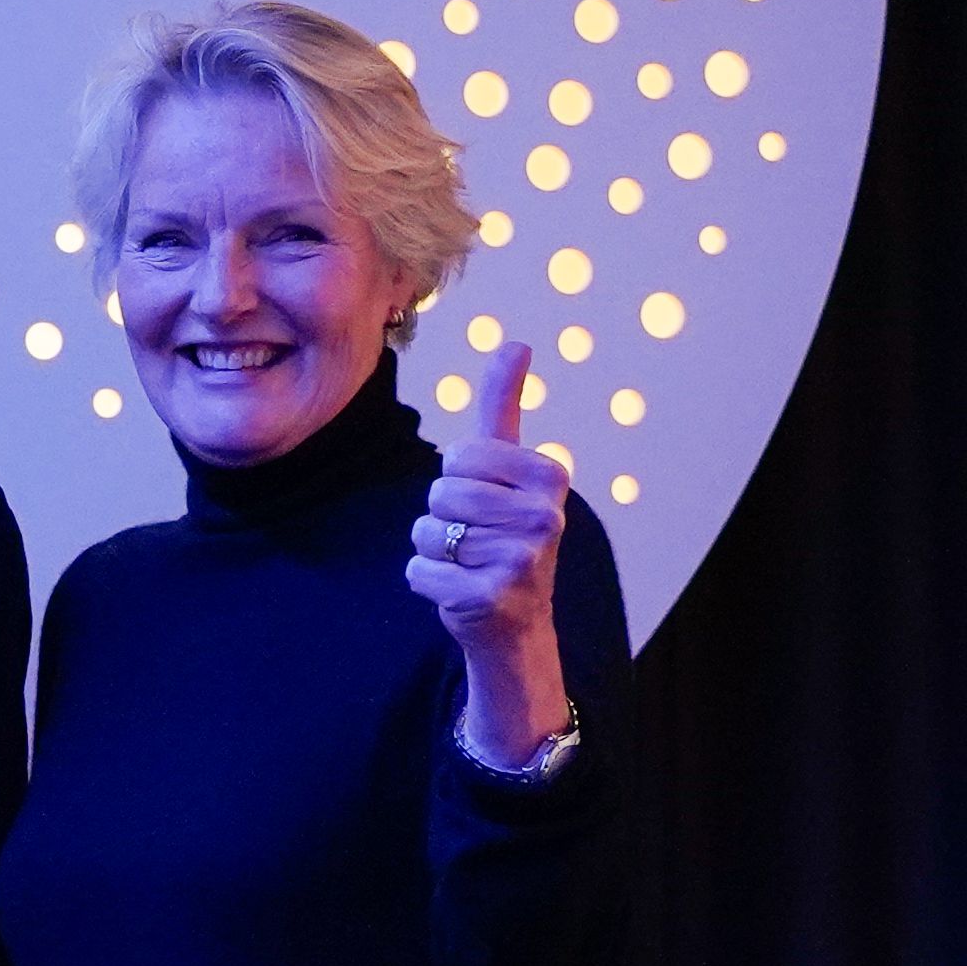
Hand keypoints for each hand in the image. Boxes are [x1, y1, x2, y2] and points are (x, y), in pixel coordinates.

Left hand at [407, 337, 572, 749]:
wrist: (516, 623)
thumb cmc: (503, 533)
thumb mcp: (508, 468)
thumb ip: (503, 406)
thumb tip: (514, 342)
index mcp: (549, 477)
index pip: (460, 455)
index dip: (458, 478)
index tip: (487, 501)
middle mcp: (546, 518)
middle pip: (440, 492)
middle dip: (442, 515)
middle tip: (475, 538)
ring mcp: (522, 560)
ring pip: (425, 531)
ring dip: (432, 550)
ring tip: (468, 563)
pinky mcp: (492, 598)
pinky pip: (417, 572)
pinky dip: (425, 583)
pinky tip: (459, 591)